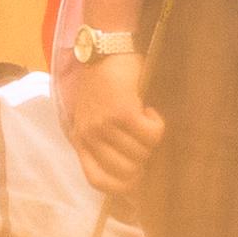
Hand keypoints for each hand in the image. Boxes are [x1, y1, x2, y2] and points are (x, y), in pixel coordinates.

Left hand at [61, 43, 161, 206]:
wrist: (105, 50)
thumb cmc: (103, 84)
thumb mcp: (93, 117)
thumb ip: (103, 143)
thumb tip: (133, 173)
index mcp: (80, 140)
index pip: (97, 181)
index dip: (121, 186)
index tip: (136, 177)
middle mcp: (89, 135)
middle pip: (126, 171)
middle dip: (143, 160)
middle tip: (144, 141)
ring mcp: (105, 125)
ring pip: (141, 153)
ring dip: (150, 139)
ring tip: (145, 119)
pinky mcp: (123, 112)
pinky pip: (151, 135)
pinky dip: (157, 125)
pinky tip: (149, 110)